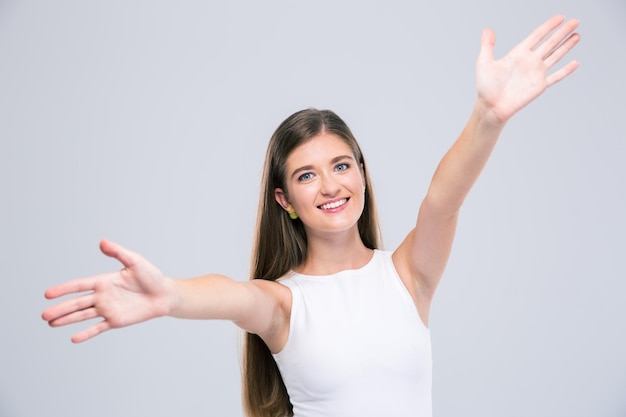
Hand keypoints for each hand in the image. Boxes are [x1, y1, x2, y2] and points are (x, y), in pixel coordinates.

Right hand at [42, 240, 174, 342]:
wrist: (165, 295)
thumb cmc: (152, 276)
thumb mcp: (135, 261)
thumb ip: (118, 252)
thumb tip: (102, 242)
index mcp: (104, 281)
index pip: (79, 285)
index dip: (64, 289)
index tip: (48, 294)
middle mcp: (103, 296)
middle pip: (77, 303)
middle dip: (60, 309)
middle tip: (43, 315)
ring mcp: (108, 309)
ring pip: (83, 316)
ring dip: (67, 320)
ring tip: (50, 323)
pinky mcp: (116, 321)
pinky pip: (98, 328)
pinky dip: (86, 333)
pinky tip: (73, 338)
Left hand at [476, 15, 579, 122]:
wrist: (491, 107)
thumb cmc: (486, 87)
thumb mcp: (484, 63)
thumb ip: (487, 45)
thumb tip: (487, 29)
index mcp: (518, 53)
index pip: (537, 36)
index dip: (549, 26)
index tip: (560, 17)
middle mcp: (529, 61)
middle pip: (550, 42)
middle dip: (562, 32)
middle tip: (575, 21)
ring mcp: (536, 73)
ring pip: (555, 56)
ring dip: (566, 46)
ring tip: (577, 35)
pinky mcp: (540, 85)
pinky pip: (556, 76)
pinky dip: (566, 70)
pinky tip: (575, 63)